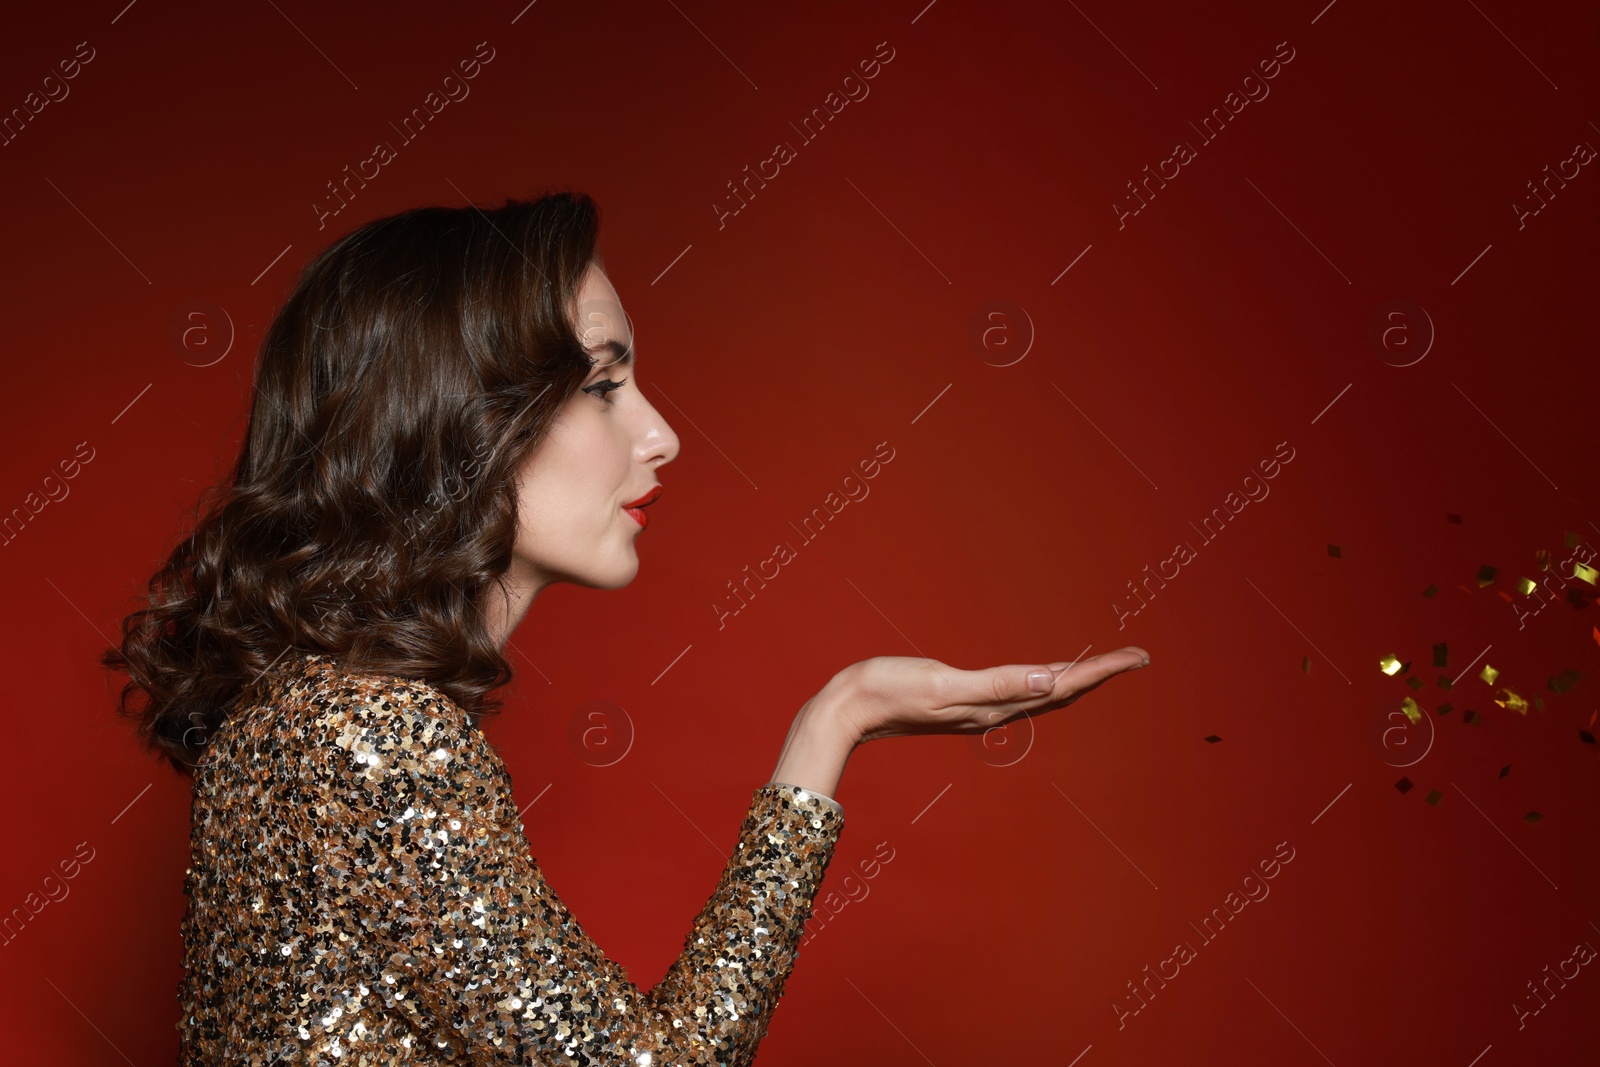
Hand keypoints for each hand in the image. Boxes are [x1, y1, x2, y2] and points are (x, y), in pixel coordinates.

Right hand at [827, 647, 1149, 743]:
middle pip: (1061, 691)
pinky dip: (1044, 681)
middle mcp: (994, 711)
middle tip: (1138, 657)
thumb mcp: (944, 682)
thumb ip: (997, 684)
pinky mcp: (964, 701)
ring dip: (1077, 679)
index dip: (1103, 671)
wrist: (848, 709)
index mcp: (995, 706)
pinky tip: (1044, 677)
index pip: (1062, 686)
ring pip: (1043, 693)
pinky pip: (1019, 691)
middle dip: (1101, 674)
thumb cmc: (888, 691)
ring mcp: (980, 709)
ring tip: (1105, 666)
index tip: (1139, 657)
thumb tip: (1049, 678)